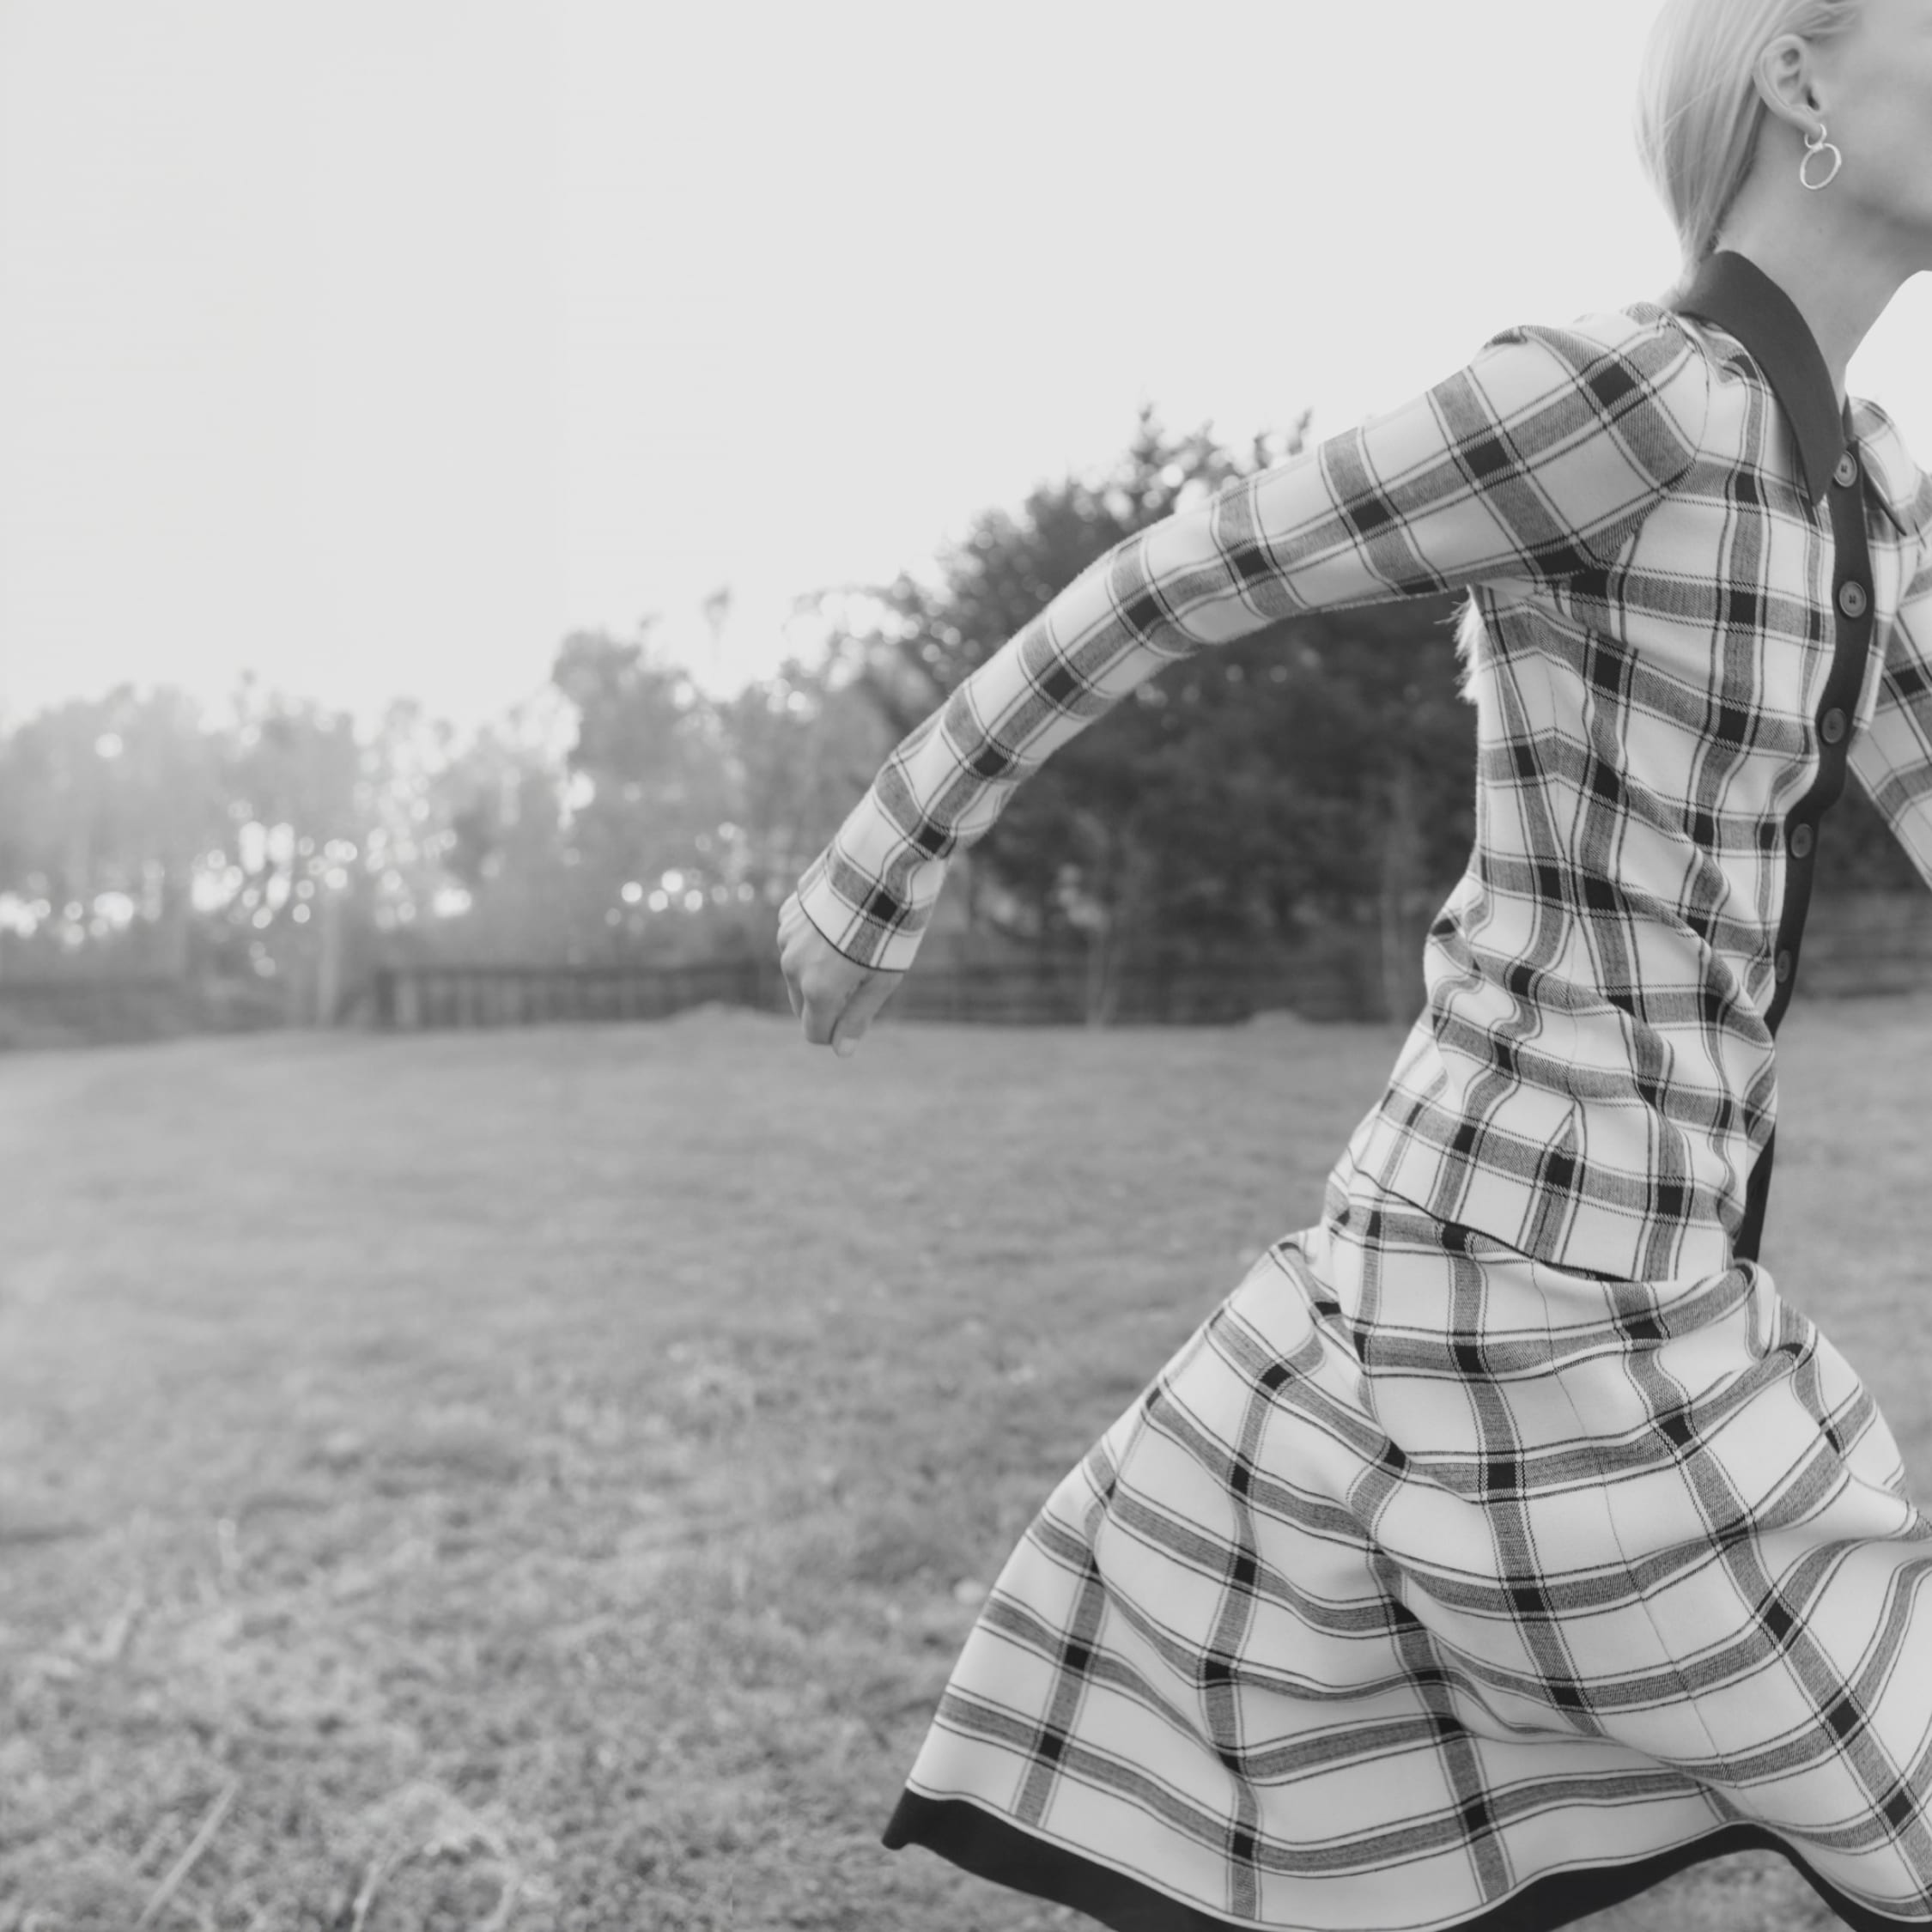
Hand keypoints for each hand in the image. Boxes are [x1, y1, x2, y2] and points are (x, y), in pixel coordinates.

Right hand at [777, 892, 904, 1057]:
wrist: (877, 867)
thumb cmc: (889, 928)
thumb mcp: (883, 979)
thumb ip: (858, 1016)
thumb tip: (841, 1052)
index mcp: (818, 989)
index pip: (814, 1033)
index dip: (837, 1031)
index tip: (860, 1011)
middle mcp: (793, 967)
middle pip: (804, 1005)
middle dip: (828, 1001)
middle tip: (863, 975)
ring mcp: (786, 938)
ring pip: (798, 972)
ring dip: (820, 969)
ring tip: (854, 942)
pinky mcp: (787, 914)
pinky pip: (796, 943)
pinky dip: (814, 941)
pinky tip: (839, 922)